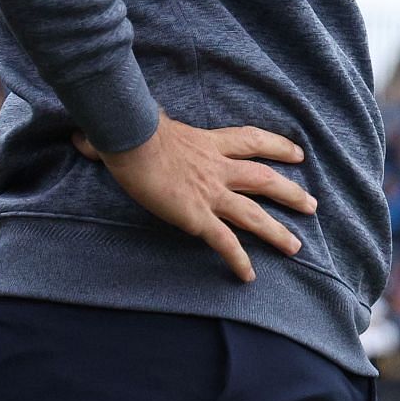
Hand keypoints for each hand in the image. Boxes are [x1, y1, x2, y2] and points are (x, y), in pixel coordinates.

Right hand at [73, 112, 316, 282]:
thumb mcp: (140, 124)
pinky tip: (249, 276)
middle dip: (290, 192)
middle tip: (311, 205)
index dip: (276, 146)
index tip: (297, 153)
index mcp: (207, 143)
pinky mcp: (198, 216)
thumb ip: (129, 130)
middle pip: (264, 178)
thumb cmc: (132, 128)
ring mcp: (210, 193)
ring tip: (297, 246)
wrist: (132, 140)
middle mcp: (217, 168)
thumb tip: (87, 133)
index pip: (250, 140)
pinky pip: (225, 242)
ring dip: (277, 230)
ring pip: (254, 213)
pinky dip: (239, 260)